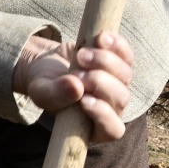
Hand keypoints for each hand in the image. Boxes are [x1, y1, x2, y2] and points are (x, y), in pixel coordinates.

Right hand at [12, 31, 134, 143]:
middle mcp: (112, 107)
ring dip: (104, 62)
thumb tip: (76, 87)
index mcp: (95, 126)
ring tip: (80, 55)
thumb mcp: (41, 92)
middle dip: (99, 82)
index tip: (84, 100)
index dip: (104, 116)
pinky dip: (116, 45)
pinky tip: (100, 38)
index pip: (113, 129)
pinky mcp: (121, 62)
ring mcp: (119, 84)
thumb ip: (54, 95)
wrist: (50, 65)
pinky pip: (127, 55)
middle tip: (75, 72)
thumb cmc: (46, 86)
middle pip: (121, 98)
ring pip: (125, 75)